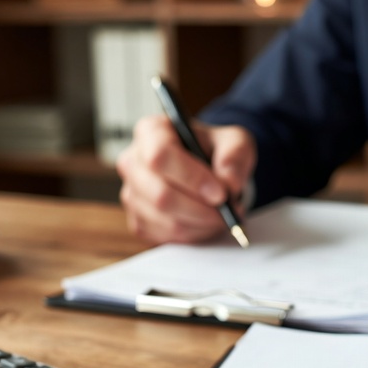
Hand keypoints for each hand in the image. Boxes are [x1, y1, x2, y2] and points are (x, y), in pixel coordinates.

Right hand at [116, 114, 255, 243]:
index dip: (192, 178)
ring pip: (165, 219)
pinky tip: (206, 222)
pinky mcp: (138, 221)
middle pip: (160, 194)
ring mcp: (132, 194)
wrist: (207, 170)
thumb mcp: (234, 142)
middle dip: (200, 208)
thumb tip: (229, 183)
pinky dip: (192, 234)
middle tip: (227, 210)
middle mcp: (133, 162)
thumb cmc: (215, 151)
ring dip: (200, 223)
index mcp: (151, 132)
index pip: (160, 155)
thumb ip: (235, 156)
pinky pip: (165, 236)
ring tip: (222, 216)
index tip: (220, 193)